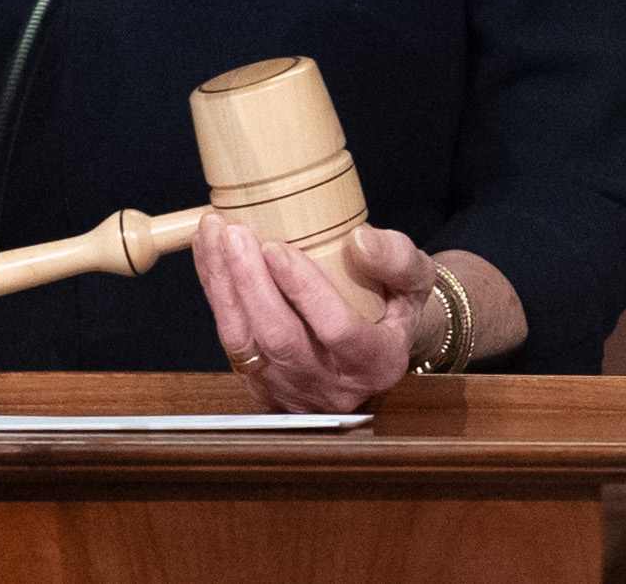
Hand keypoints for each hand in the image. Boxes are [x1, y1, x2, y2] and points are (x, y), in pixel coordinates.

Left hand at [190, 214, 430, 410]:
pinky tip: (209, 254)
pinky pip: (231, 342)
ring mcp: (293, 391)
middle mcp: (333, 387)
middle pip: (281, 339)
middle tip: (234, 233)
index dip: (304, 290)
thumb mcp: (416, 279)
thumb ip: (397, 259)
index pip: (338, 331)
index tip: (276, 247)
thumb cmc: (396, 305)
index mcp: (378, 363)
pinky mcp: (263, 386)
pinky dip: (216, 294)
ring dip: (223, 286)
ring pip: (247, 344)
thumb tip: (360, 240)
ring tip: (213, 234)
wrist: (377, 343)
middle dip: (250, 283)